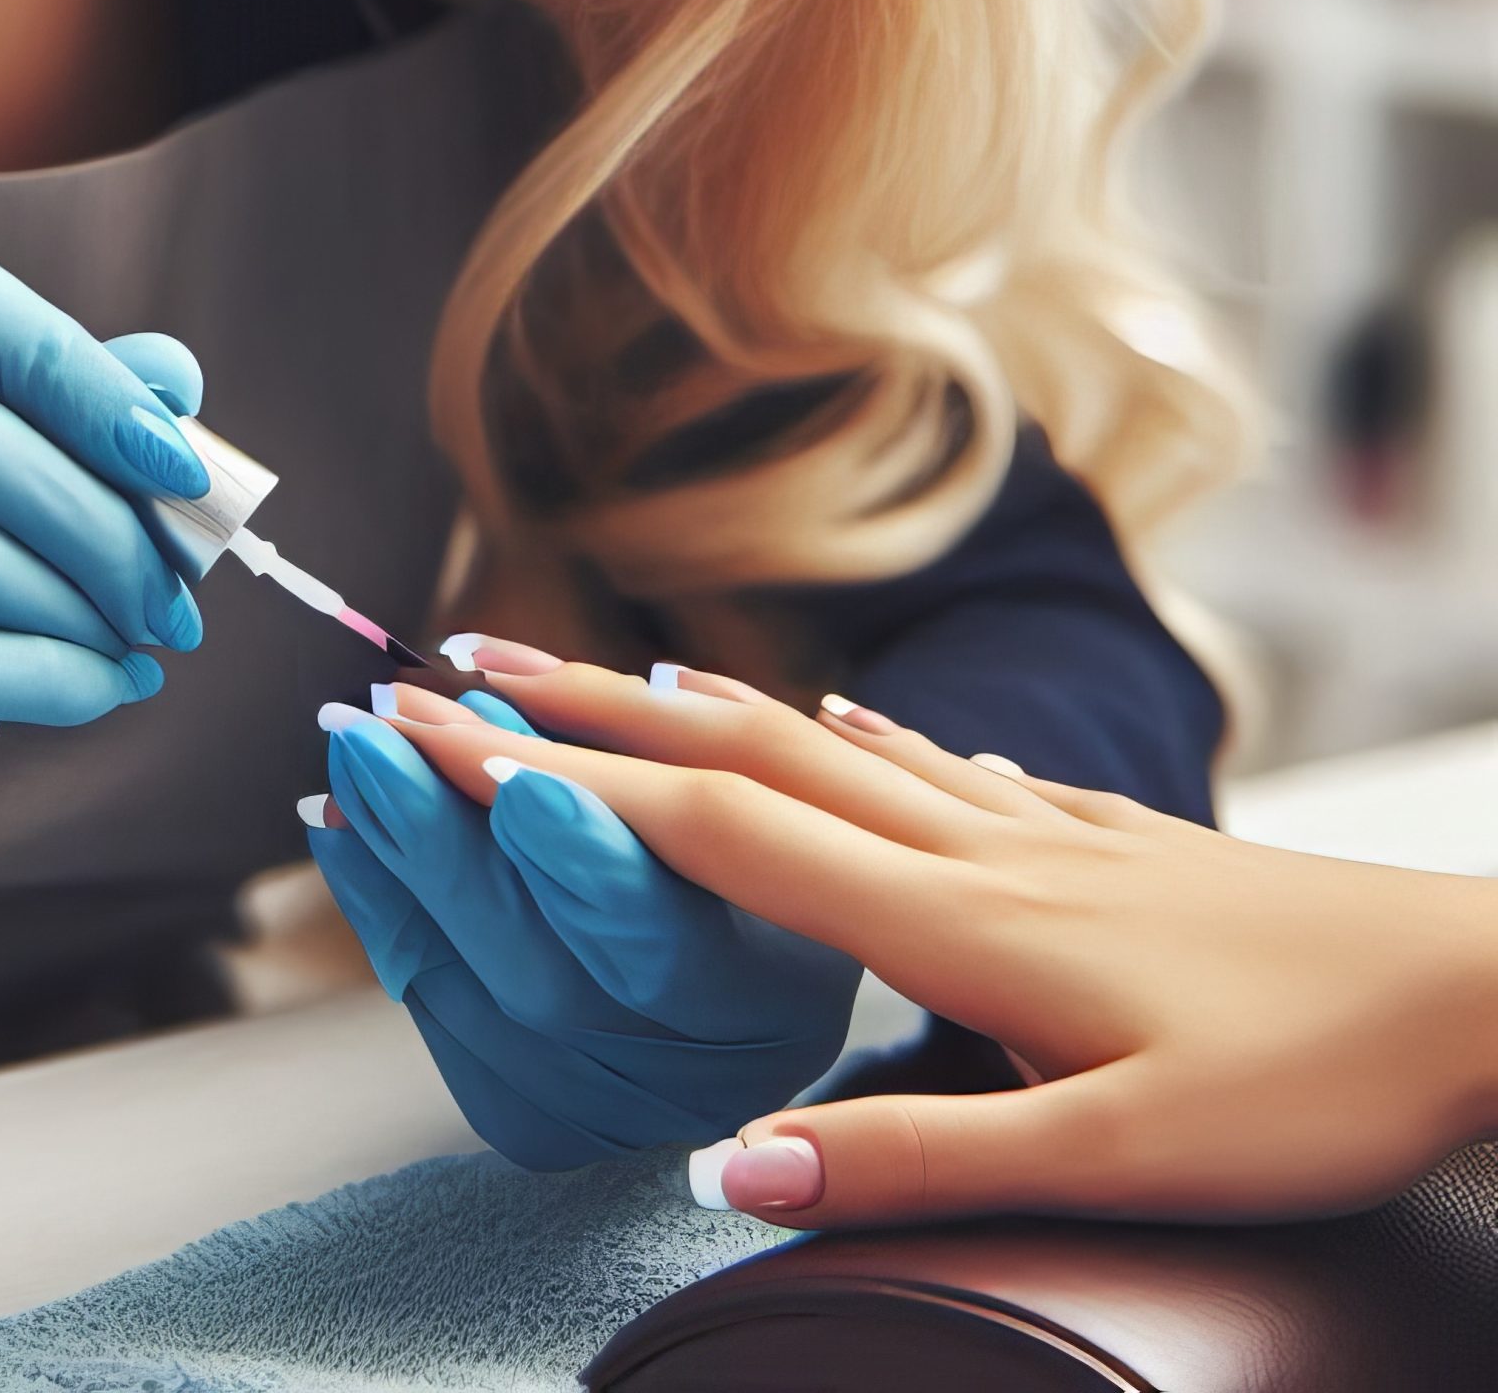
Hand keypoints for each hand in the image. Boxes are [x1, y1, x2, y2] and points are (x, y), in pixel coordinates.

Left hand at [303, 662, 858, 1168]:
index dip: (584, 856)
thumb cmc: (733, 836)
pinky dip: (390, 915)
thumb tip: (477, 673)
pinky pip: (443, 1017)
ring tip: (352, 759)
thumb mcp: (719, 774)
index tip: (510, 765)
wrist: (743, 972)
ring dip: (398, 868)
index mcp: (780, 994)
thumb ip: (616, 733)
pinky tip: (350, 833)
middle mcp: (704, 1080)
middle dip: (446, 842)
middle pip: (548, 978)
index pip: (669, 934)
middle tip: (374, 730)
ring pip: (478, 999)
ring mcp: (617, 1116)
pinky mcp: (540, 1125)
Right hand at [365, 656, 1497, 1227]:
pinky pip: (944, 768)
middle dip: (592, 710)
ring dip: (703, 707)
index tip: (440, 735)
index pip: (711, 826)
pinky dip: (864, 736)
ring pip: (831, 745)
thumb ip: (916, 1160)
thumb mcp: (1123, 1156)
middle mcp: (972, 846)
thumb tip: (725, 1165)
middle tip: (468, 667)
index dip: (564, 780)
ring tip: (616, 677)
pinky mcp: (1102, 839)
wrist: (1488, 985)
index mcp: (952, 917)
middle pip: (744, 754)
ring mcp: (1040, 831)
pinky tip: (861, 720)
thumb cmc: (1320, 1076)